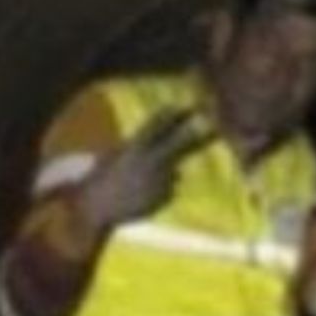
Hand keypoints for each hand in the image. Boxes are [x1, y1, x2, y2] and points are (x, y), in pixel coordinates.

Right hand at [72, 107, 211, 235]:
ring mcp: (159, 180)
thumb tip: (166, 144)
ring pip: (173, 172)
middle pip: (183, 144)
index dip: (175, 114)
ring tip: (138, 186)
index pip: (160, 124)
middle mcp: (152, 161)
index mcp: (136, 146)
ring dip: (161, 176)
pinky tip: (141, 197)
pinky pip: (169, 190)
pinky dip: (158, 192)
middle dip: (203, 136)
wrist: (97, 207)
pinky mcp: (164, 197)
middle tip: (218, 128)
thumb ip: (143, 148)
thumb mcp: (117, 155)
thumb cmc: (104, 178)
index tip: (188, 107)